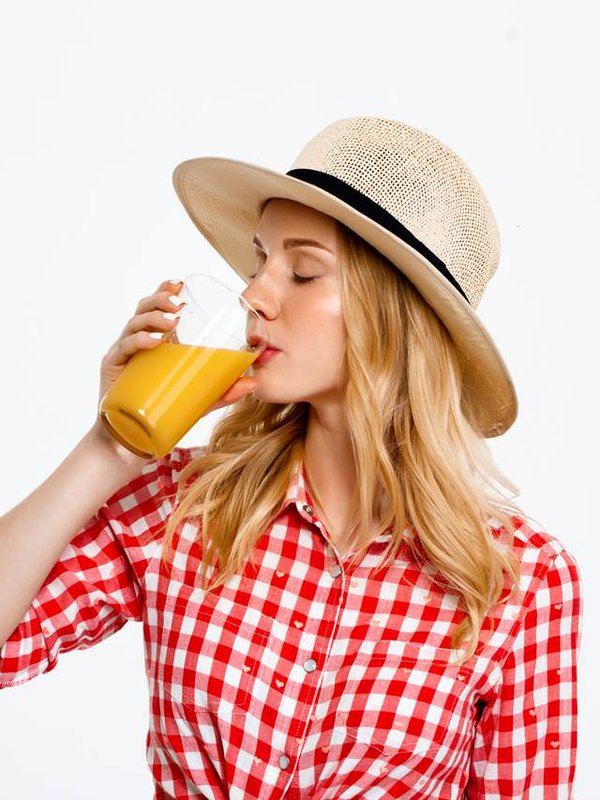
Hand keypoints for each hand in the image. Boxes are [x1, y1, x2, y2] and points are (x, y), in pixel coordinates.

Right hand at [96, 277, 258, 421]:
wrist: (131, 443)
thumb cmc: (163, 415)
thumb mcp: (197, 400)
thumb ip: (222, 391)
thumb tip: (253, 382)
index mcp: (154, 343)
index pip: (156, 308)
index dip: (165, 291)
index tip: (180, 283)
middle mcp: (136, 344)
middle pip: (143, 310)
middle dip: (160, 300)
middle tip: (178, 303)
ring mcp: (123, 356)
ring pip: (133, 325)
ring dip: (153, 319)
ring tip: (172, 322)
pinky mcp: (113, 371)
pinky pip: (123, 349)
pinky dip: (138, 341)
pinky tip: (153, 341)